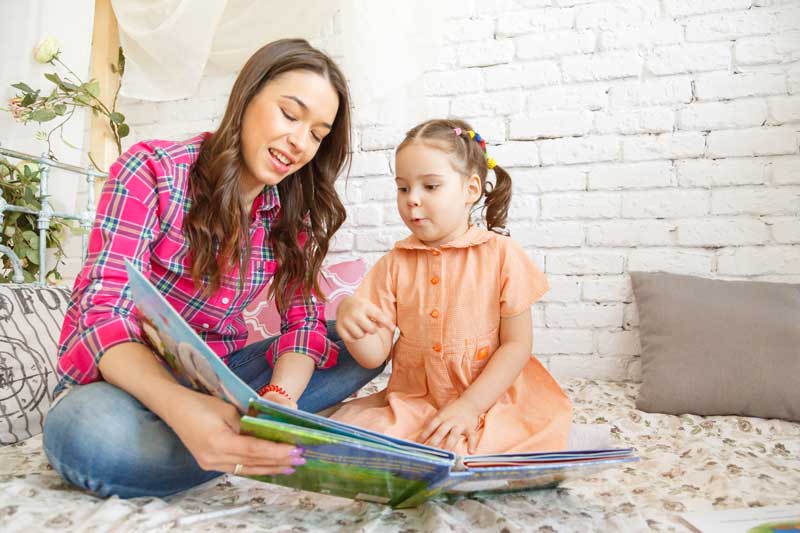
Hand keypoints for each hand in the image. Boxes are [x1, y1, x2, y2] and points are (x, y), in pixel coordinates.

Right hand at [167, 389, 302, 475]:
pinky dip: (255, 466)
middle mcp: (213, 458)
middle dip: (278, 461)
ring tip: (290, 466)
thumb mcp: (229, 409)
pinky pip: (237, 468)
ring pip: (246, 469)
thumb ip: (249, 423)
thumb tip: (272, 431)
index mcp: (218, 442)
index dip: (276, 451)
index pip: (254, 449)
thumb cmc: (201, 402)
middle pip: (252, 463)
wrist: (174, 407)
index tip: (296, 450)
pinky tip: (270, 466)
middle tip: (300, 459)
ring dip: (269, 468)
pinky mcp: (209, 463)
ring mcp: (210, 464)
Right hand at [336, 296, 392, 342]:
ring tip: (360, 326)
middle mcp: (354, 313)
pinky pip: (351, 339)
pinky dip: (354, 337)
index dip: (387, 323)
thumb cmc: (363, 308)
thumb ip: (382, 317)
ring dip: (362, 333)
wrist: (344, 304)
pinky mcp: (339, 328)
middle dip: (372, 329)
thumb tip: (392, 328)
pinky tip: (353, 330)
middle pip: (371, 330)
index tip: (394, 329)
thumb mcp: (372, 308)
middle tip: (368, 324)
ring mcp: (345, 321)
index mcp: (365, 306)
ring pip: (360, 336)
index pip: (379, 316)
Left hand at [419, 397, 481, 452]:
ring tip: (446, 455)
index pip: (430, 427)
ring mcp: (460, 425)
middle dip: (434, 442)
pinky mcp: (470, 428)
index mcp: (441, 417)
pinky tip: (471, 452)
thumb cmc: (452, 410)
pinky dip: (472, 444)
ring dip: (449, 445)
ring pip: (454, 436)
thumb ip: (433, 423)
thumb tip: (422, 435)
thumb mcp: (441, 413)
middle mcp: (450, 421)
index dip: (423, 435)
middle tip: (429, 452)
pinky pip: (471, 437)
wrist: (469, 403)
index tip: (417, 444)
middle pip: (440, 432)